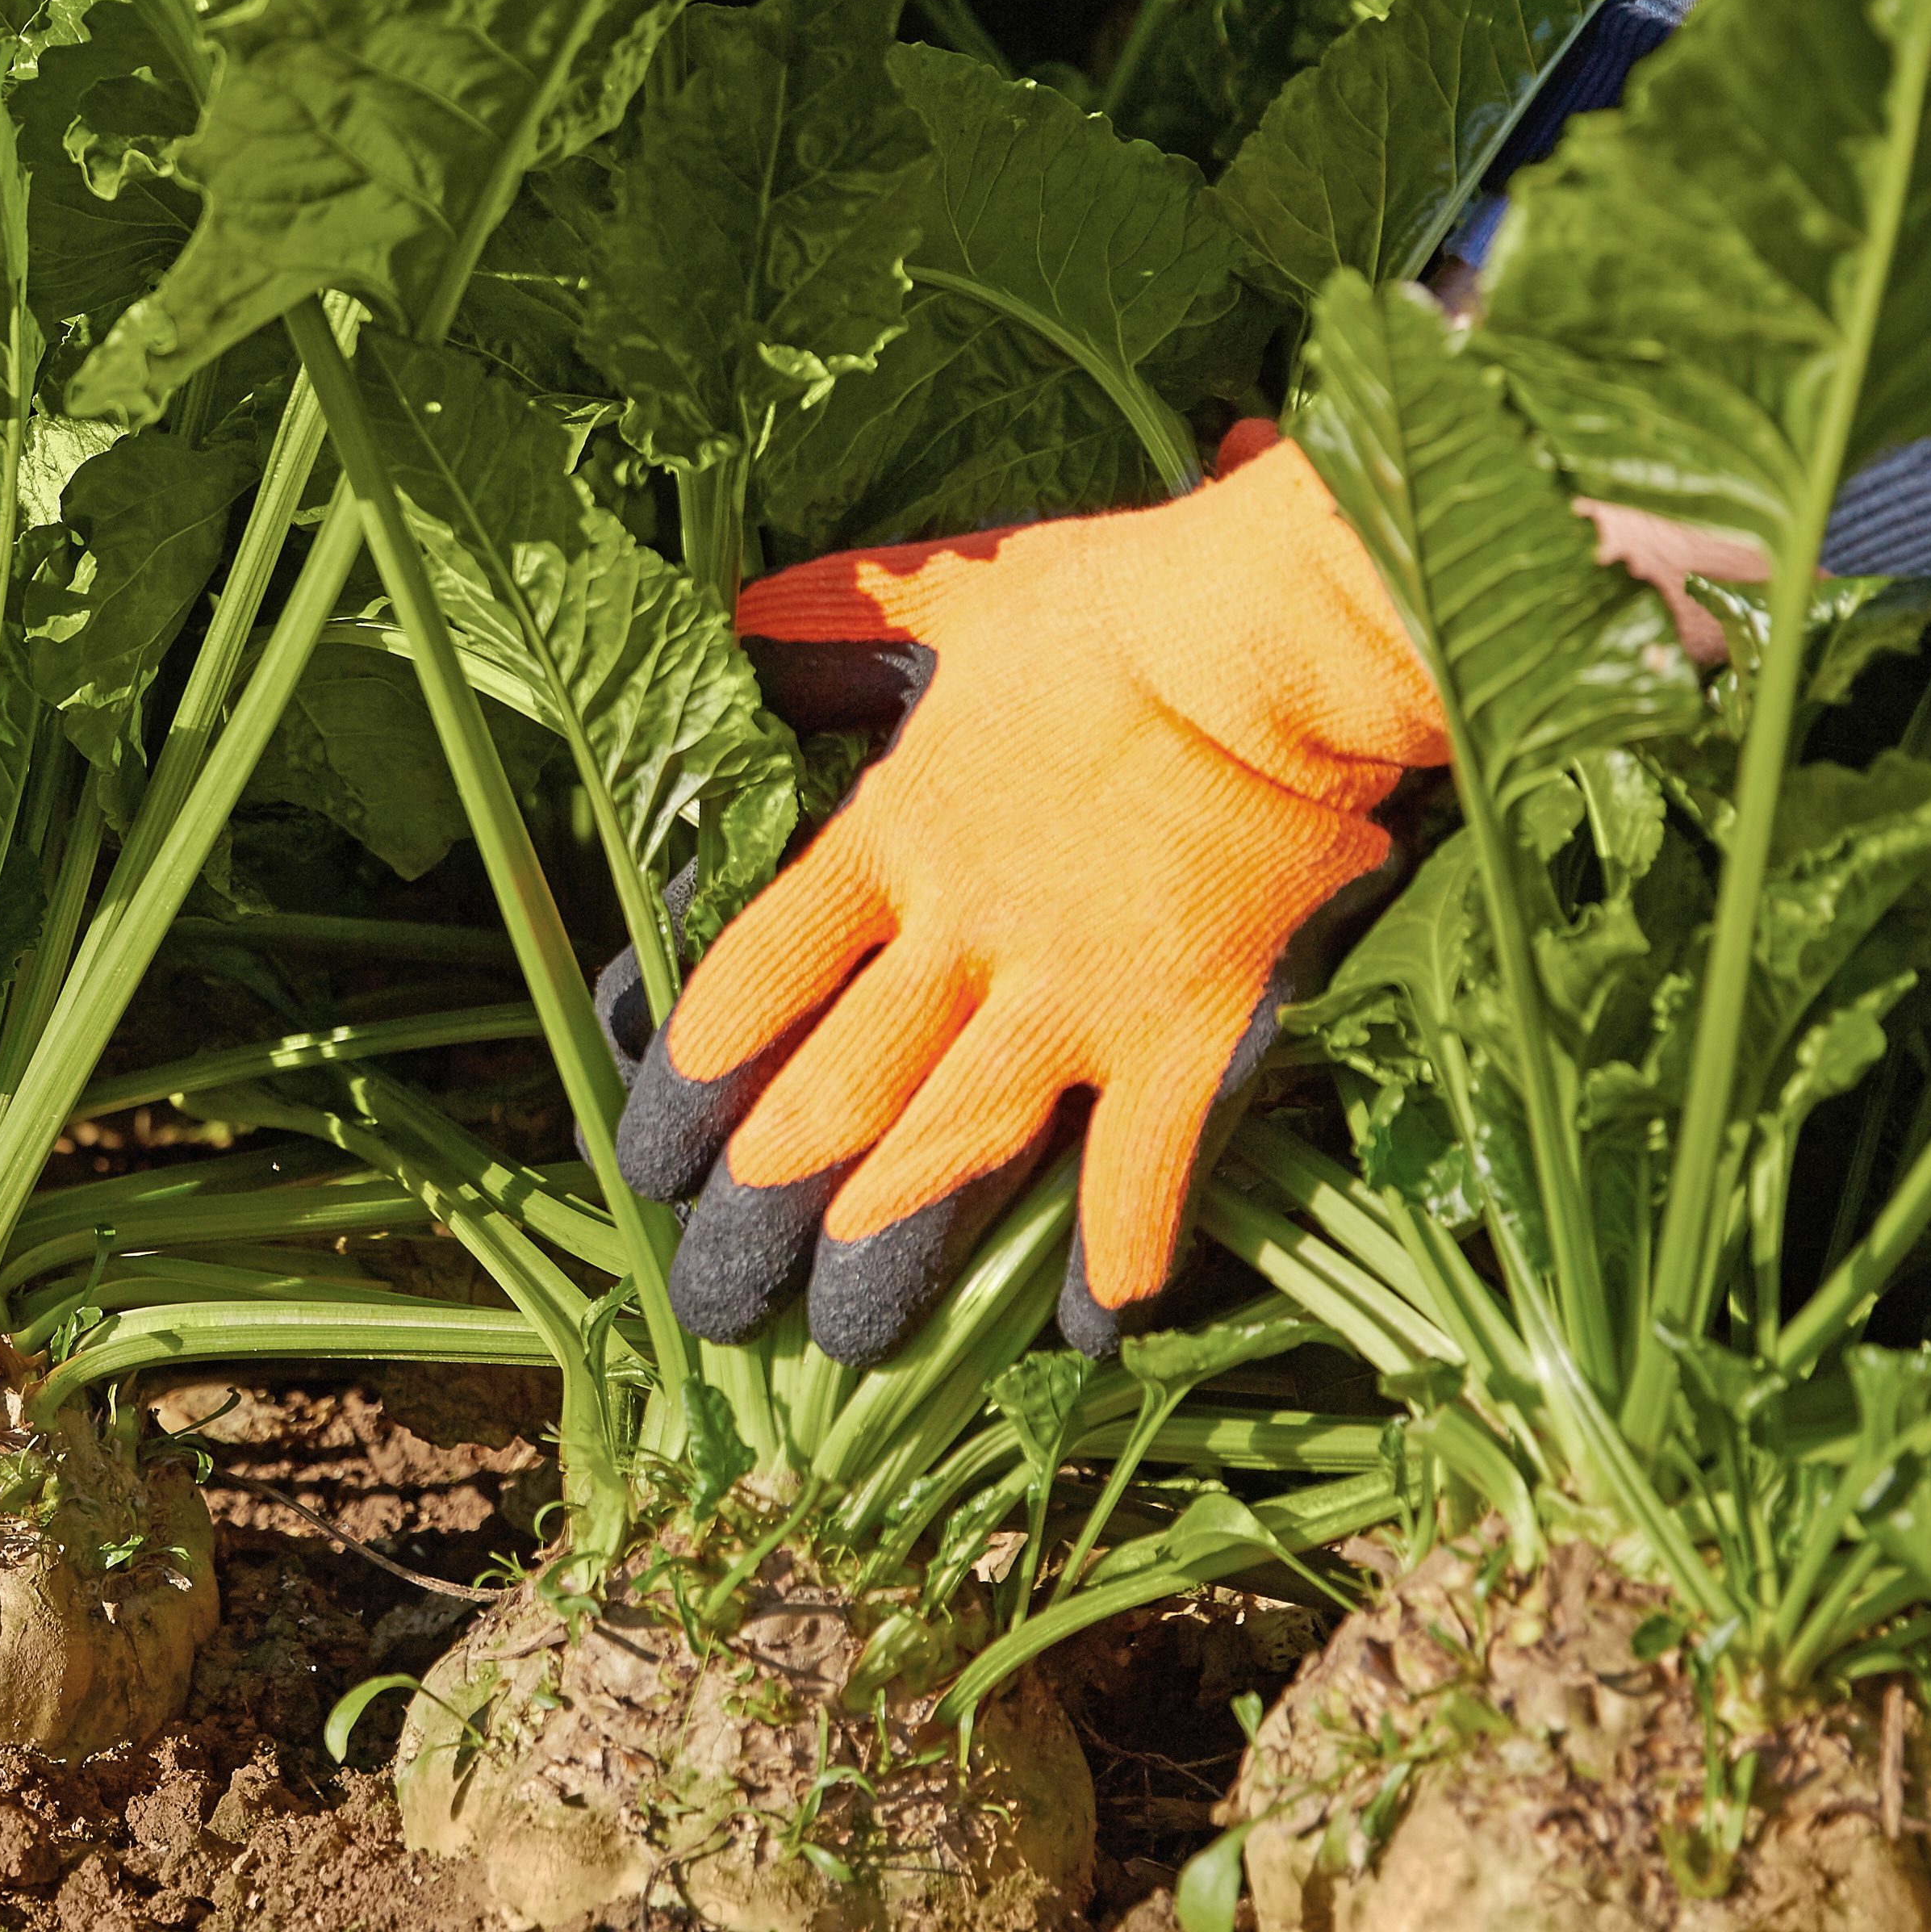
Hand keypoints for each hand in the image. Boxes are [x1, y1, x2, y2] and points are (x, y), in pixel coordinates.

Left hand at [613, 426, 1447, 1365]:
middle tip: (718, 1296)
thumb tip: (742, 613)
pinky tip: (1085, 1327)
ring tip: (845, 1337)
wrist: (1276, 638)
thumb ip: (839, 617)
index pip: (754, 975)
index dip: (691, 1080)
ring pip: (951, 1149)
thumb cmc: (1119, 606)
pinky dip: (1111, 1254)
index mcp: (893, 830)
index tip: (654, 1154)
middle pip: (831, 1093)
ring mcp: (1074, 992)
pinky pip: (1140, 1169)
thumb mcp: (954, 593)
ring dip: (891, 1251)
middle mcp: (964, 931)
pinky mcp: (1188, 1028)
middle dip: (762, 1206)